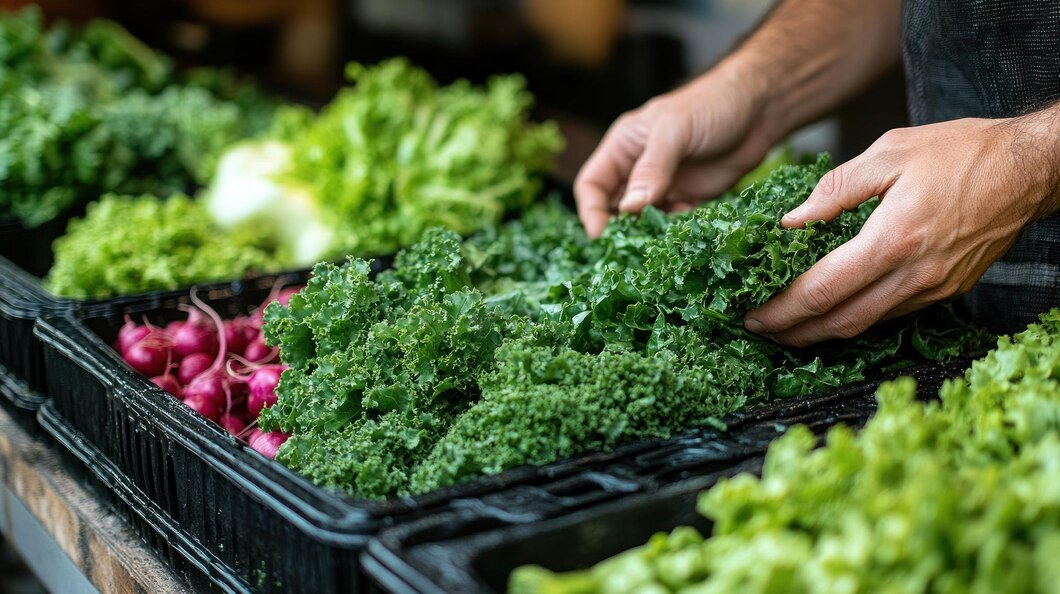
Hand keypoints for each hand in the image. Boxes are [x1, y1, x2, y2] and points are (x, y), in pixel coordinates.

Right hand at [574, 66, 776, 237]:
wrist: (759, 108)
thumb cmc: (712, 104)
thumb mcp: (675, 130)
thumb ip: (652, 168)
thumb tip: (629, 208)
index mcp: (623, 147)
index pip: (592, 184)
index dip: (591, 211)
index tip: (601, 236)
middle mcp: (637, 168)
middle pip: (613, 208)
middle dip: (619, 229)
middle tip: (628, 251)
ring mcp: (663, 185)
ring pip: (643, 220)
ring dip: (648, 234)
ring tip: (659, 244)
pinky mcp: (689, 198)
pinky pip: (672, 223)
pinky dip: (674, 232)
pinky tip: (686, 230)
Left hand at [744, 112, 1059, 346]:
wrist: (1030, 168)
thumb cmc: (963, 152)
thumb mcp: (890, 152)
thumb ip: (835, 188)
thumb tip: (792, 220)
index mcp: (893, 239)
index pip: (823, 290)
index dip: (783, 310)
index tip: (753, 315)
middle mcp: (914, 274)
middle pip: (840, 322)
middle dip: (794, 332)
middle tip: (760, 330)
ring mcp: (933, 288)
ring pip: (867, 324)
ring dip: (823, 330)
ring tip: (789, 325)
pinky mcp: (947, 291)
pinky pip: (892, 313)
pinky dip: (857, 316)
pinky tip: (836, 308)